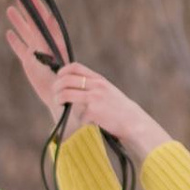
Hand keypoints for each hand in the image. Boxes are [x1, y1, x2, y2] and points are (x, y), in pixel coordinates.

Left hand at [2, 8, 171, 154]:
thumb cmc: (120, 109)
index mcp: (99, 79)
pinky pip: (78, 114)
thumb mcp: (108, 91)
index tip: (58, 78)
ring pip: (67, 94)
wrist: (133, 121)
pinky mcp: (93, 112)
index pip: (75, 67)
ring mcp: (94, 98)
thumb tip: (73, 86)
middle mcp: (96, 86)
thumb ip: (94, 87)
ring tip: (59, 103)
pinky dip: (79, 119)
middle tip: (55, 94)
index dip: (62, 71)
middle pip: (67, 80)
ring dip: (59, 98)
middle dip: (56, 87)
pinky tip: (84, 122)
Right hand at [5, 2, 70, 109]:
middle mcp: (43, 42)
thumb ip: (52, 38)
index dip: (35, 1)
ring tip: (10, 9)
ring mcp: (35, 52)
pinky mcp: (29, 63)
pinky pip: (20, 48)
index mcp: (52, 38)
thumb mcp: (58, 55)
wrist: (60, 96)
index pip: (42, 15)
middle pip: (32, 20)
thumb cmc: (63, 77)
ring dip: (18, 21)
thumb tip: (49, 19)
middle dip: (26, 7)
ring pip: (25, 32)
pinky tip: (9, 33)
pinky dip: (15, 41)